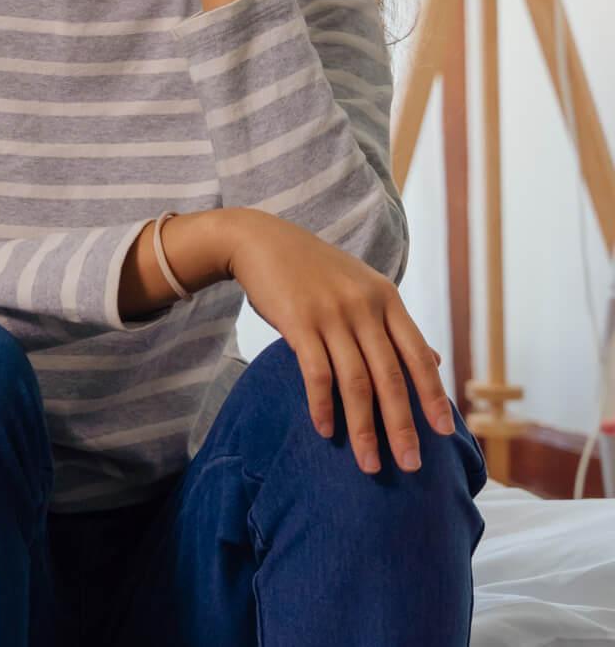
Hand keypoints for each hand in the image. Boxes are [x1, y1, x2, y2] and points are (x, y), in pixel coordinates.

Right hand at [224, 210, 456, 473]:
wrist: (260, 240)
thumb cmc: (313, 269)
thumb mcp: (362, 287)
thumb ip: (394, 324)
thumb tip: (434, 361)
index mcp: (386, 299)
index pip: (418, 357)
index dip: (433, 397)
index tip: (446, 433)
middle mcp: (364, 307)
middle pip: (390, 378)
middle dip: (402, 426)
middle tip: (411, 465)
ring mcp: (331, 314)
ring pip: (355, 383)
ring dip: (364, 429)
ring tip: (369, 463)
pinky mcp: (298, 321)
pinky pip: (316, 373)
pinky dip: (322, 406)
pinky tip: (324, 430)